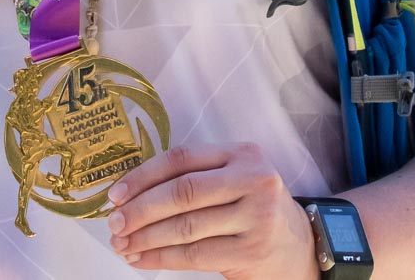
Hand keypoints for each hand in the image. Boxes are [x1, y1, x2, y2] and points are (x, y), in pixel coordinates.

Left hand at [106, 142, 318, 278]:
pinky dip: (162, 258)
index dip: (143, 176)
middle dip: (140, 210)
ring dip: (146, 238)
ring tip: (122, 245)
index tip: (115, 194)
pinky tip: (142, 259)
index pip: (181, 159)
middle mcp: (252, 180)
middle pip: (182, 193)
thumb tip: (129, 194)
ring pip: (186, 228)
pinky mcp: (251, 251)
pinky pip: (195, 256)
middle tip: (114, 224)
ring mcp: (256, 217)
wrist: (299, 244)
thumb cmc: (251, 206)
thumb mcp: (233, 178)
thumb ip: (194, 177)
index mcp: (241, 153)